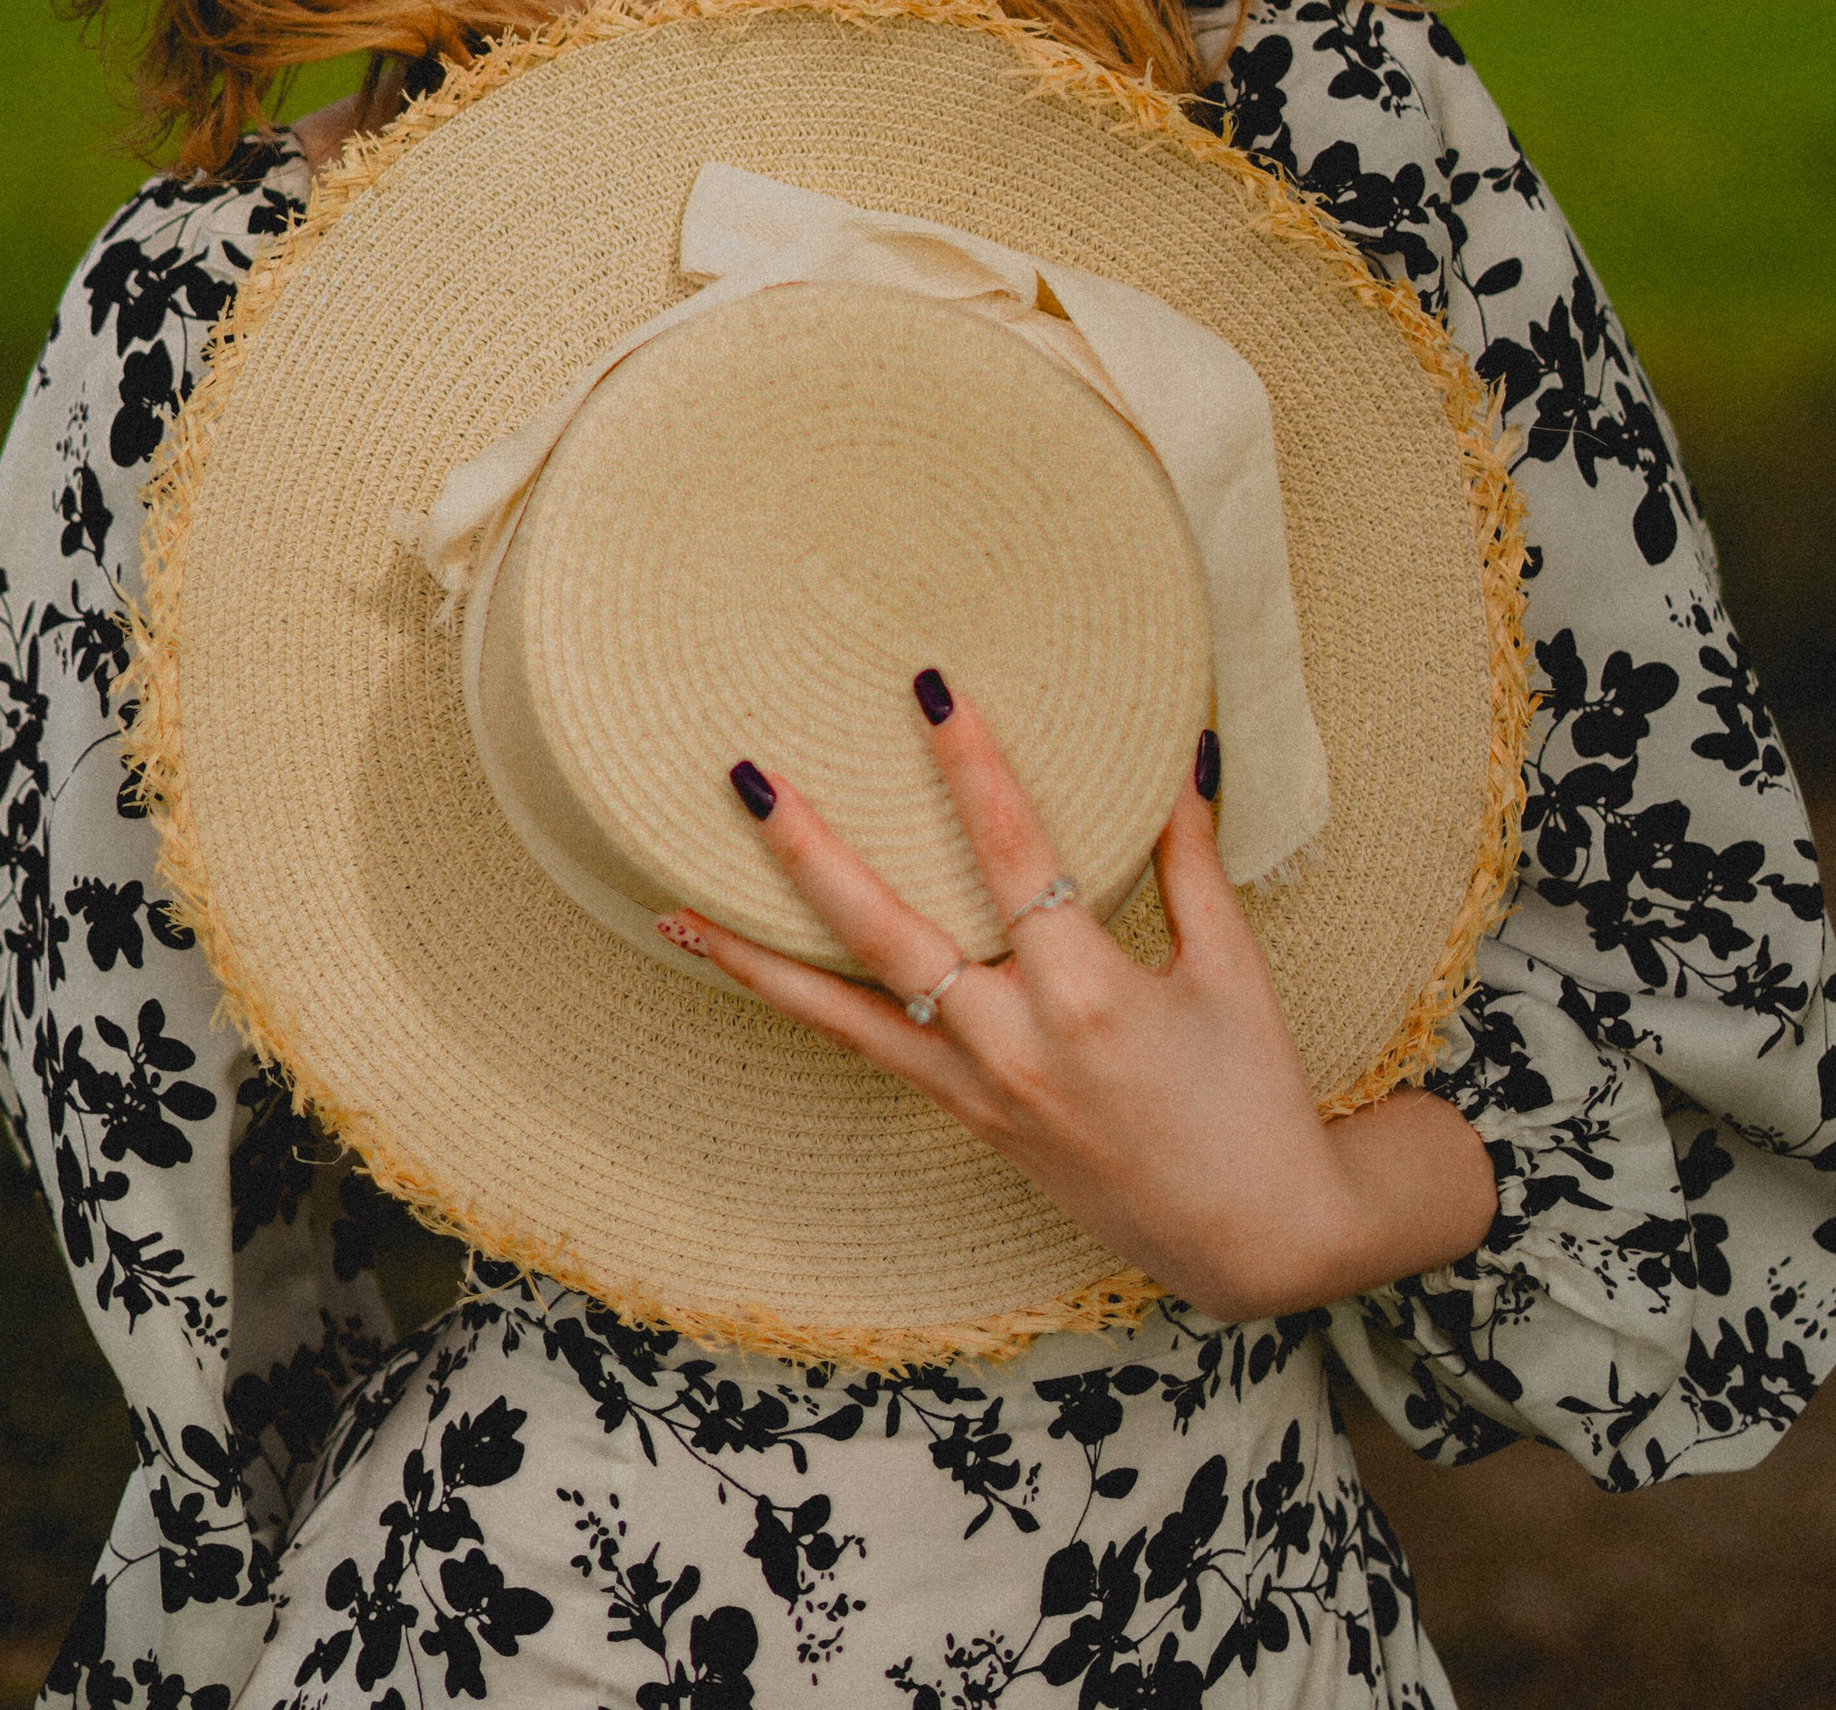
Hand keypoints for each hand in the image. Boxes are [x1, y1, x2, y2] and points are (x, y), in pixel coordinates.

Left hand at [664, 679, 1497, 1324]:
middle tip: (746, 777)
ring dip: (753, 960)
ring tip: (671, 914)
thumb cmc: (1254, 1094)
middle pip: (886, 936)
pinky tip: (740, 974)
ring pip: (841, 1015)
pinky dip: (800, 1011)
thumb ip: (1192, 858)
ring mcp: (978, 1089)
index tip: (929, 687)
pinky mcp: (965, 1118)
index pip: (1010, 853)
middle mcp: (1014, 1043)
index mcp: (1088, 993)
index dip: (970, 766)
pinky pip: (866, 1052)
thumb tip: (1187, 746)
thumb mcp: (1232, 969)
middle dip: (808, 855)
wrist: (1255, 1239)